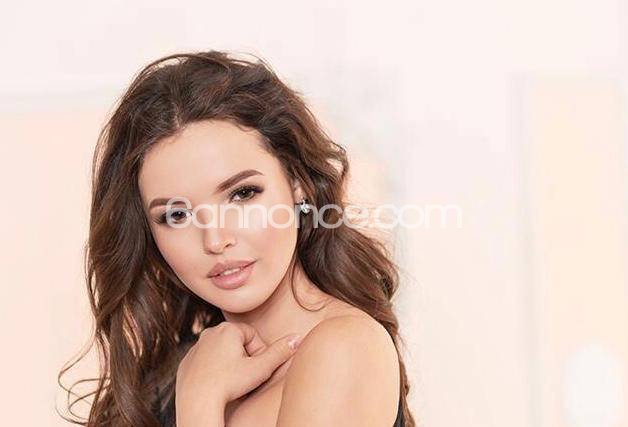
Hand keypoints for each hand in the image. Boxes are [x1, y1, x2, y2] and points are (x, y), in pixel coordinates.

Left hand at [175, 321, 301, 425]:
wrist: (197, 402)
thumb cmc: (230, 384)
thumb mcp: (261, 368)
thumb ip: (280, 352)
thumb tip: (298, 337)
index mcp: (227, 329)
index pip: (253, 336)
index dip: (259, 352)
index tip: (258, 368)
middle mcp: (209, 333)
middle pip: (237, 343)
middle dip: (245, 358)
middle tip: (247, 377)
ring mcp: (195, 347)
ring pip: (221, 353)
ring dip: (230, 365)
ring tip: (234, 382)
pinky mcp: (186, 362)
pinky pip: (206, 363)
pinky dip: (214, 371)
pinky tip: (218, 385)